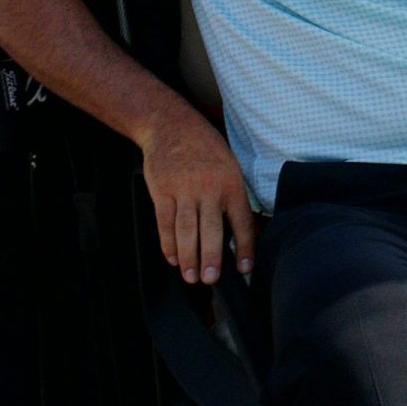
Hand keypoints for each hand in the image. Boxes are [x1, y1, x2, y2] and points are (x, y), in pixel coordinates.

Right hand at [138, 106, 256, 284]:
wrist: (171, 125)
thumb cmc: (205, 148)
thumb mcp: (229, 165)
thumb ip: (234, 196)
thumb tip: (241, 232)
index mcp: (231, 182)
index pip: (241, 221)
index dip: (244, 247)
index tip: (244, 269)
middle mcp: (208, 187)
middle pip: (211, 230)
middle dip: (211, 258)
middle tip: (211, 280)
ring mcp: (183, 189)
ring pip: (186, 230)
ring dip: (188, 257)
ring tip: (190, 276)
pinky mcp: (162, 190)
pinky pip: (165, 223)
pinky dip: (167, 243)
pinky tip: (172, 257)